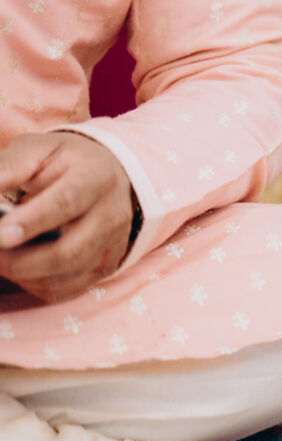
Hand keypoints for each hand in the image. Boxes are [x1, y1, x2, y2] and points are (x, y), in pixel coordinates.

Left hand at [0, 133, 137, 302]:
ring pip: (63, 276)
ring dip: (21, 274)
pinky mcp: (106, 267)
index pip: (67, 203)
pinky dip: (33, 284)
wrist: (108, 175)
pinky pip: (65, 289)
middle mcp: (111, 214)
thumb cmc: (64, 162)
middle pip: (67, 252)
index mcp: (96, 177)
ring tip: (1, 256)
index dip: (31, 221)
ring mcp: (112, 244)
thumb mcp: (35, 151)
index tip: (0, 234)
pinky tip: (20, 265)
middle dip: (18, 261)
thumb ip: (6, 169)